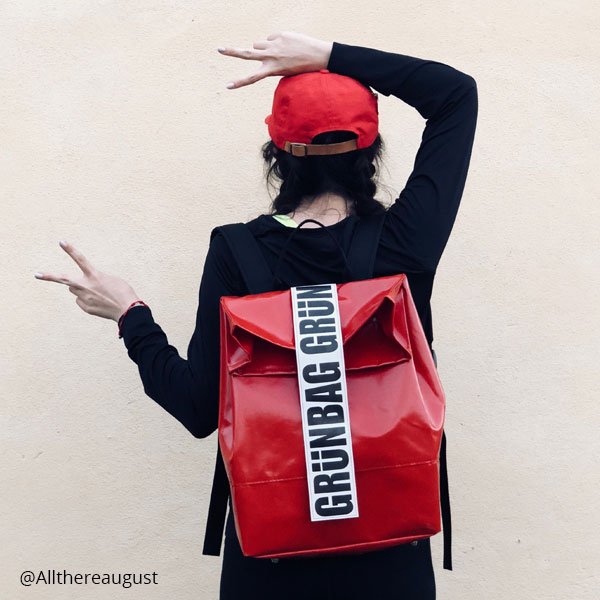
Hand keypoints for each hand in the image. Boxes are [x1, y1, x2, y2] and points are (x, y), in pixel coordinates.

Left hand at [34, 241, 140, 322]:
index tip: (61, 242)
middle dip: (49, 276)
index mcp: (94, 275)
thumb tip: (77, 288)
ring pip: (75, 290)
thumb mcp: (110, 280)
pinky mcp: (86, 307)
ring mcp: (84, 298)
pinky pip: (81, 301)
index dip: (70, 250)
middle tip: (36, 274)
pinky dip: (88, 300)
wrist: (128, 311)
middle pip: (63, 279)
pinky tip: (99, 302)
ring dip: (81, 289)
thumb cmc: (123, 293)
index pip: (80, 259)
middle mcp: (86, 286)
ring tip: (98, 293)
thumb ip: (93, 280)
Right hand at [217, 31, 332, 89]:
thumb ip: (269, 59)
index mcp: (272, 70)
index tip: (227, 86)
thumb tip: (259, 45)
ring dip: (262, 48)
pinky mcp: (280, 35)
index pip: (252, 78)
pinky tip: (288, 46)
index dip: (239, 82)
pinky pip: (271, 38)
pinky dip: (276, 42)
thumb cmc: (301, 67)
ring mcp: (275, 45)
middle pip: (247, 54)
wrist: (319, 56)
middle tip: (218, 49)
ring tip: (276, 53)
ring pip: (258, 44)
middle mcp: (271, 57)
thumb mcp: (284, 69)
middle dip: (232, 52)